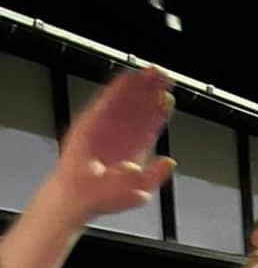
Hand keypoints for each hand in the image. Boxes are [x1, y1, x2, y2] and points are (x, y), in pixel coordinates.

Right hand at [53, 66, 174, 224]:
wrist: (79, 196)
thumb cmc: (105, 196)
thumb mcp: (139, 191)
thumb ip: (155, 176)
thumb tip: (169, 162)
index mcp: (137, 148)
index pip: (151, 124)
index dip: (161, 109)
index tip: (169, 96)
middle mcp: (123, 135)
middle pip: (141, 107)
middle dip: (153, 91)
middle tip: (164, 76)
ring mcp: (107, 127)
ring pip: (126, 101)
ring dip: (138, 85)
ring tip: (151, 71)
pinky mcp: (91, 122)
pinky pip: (106, 102)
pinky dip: (117, 90)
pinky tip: (127, 78)